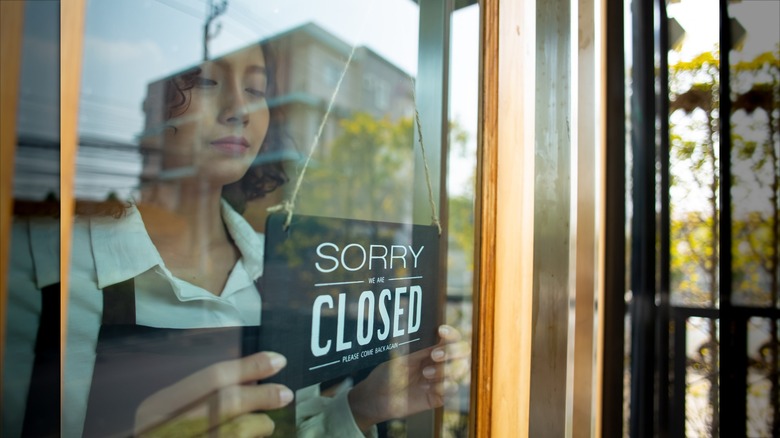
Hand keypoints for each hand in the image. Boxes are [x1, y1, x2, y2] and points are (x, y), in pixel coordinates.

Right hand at [134, 352, 292, 437]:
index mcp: (158, 407)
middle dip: (261, 395)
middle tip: (284, 393)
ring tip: (266, 423)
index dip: (249, 366)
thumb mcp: (168, 413)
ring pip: (235, 431)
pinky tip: (257, 436)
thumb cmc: (164, 431)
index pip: (211, 378)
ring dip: (259, 423)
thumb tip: (248, 377)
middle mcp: (165, 428)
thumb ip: (200, 396)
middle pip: (225, 403)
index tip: (276, 360)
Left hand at [347, 325, 469, 431]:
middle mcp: (439, 363)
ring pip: (461, 370)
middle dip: (453, 351)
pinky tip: (432, 388)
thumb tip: (437, 337)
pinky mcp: (438, 396)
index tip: (441, 331)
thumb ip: (420, 350)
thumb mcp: (402, 357)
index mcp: (431, 350)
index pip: (451, 338)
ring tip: (426, 374)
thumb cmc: (387, 373)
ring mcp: (440, 380)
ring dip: (446, 370)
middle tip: (435, 355)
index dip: (451, 333)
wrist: (376, 397)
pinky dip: (446, 386)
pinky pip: (453, 390)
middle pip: (463, 352)